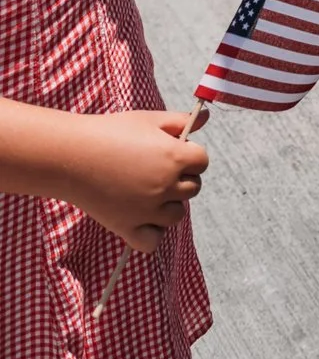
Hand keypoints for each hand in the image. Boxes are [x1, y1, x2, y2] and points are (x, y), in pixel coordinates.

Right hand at [59, 109, 208, 252]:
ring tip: (148, 190)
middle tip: (156, 168)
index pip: (202, 161)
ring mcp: (148, 210)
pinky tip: (143, 218)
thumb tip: (206, 117)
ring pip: (176, 214)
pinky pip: (153, 241)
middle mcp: (166, 186)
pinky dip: (152, 233)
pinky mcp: (128, 228)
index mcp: (174, 157)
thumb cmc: (112, 131)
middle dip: (181, 177)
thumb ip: (181, 120)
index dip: (190, 154)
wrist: (72, 155)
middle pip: (193, 188)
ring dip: (169, 204)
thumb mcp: (149, 119)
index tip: (172, 150)